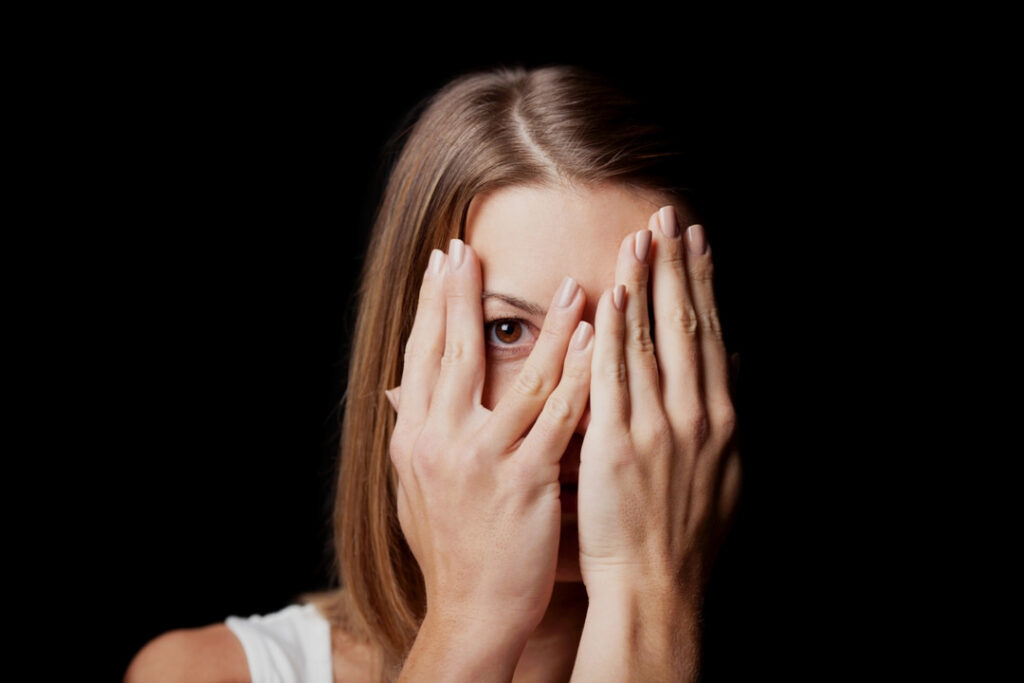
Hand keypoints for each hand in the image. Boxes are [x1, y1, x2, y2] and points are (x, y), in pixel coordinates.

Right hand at [388, 238, 594, 635]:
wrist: (469, 610)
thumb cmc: (447, 550)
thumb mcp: (412, 490)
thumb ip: (413, 435)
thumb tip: (401, 394)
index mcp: (413, 439)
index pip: (420, 355)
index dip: (431, 304)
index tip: (442, 261)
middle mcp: (440, 441)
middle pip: (453, 352)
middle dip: (463, 294)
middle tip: (474, 247)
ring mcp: (483, 460)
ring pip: (518, 378)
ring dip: (547, 327)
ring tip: (568, 285)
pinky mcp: (525, 481)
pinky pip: (559, 417)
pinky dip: (579, 374)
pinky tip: (596, 343)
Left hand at [577, 207, 740, 601]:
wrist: (657, 587)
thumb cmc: (684, 536)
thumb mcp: (725, 475)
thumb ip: (722, 421)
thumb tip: (733, 373)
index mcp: (720, 418)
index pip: (711, 334)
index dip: (703, 284)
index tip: (696, 242)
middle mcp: (696, 414)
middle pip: (687, 324)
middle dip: (677, 266)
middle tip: (668, 217)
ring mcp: (659, 428)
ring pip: (653, 340)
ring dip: (646, 284)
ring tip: (641, 237)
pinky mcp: (618, 445)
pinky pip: (615, 377)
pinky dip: (613, 333)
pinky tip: (608, 295)